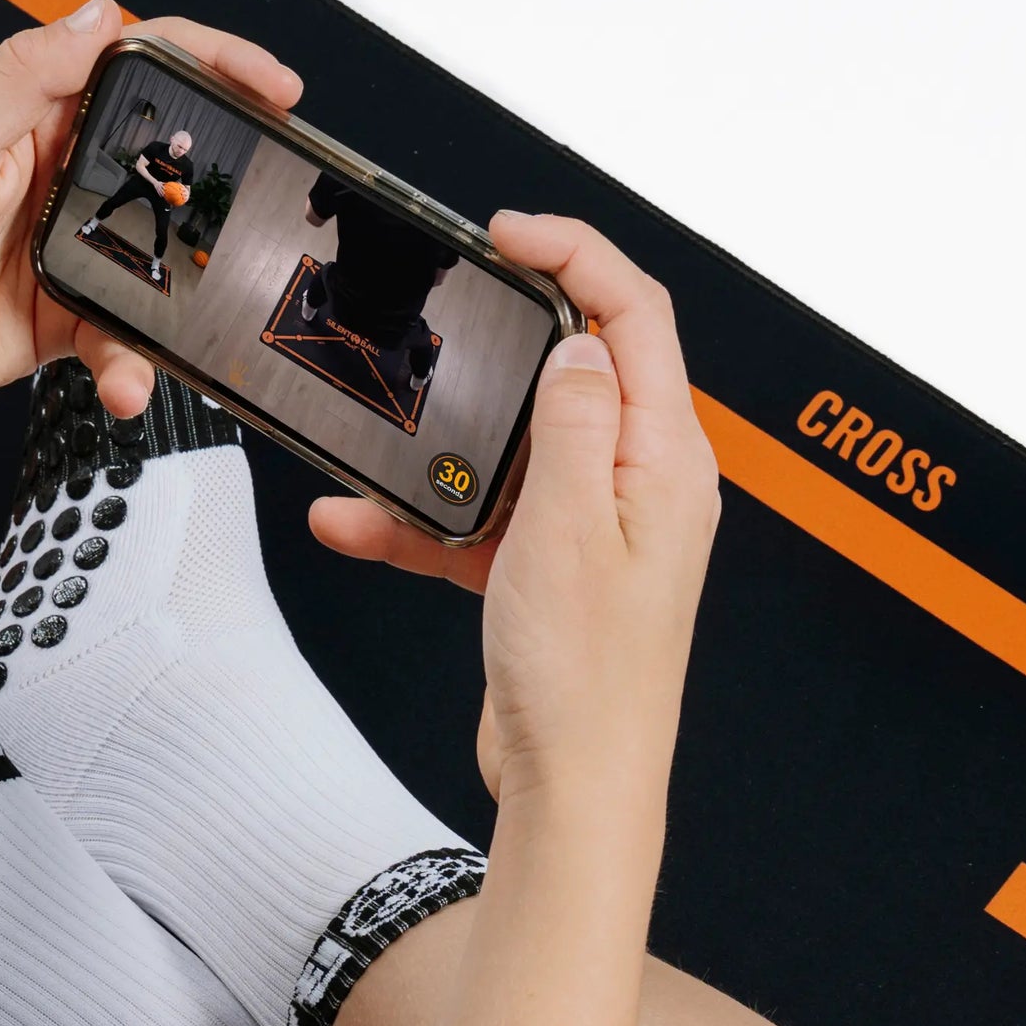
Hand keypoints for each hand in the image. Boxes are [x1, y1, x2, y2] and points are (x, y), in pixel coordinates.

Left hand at [0, 1, 299, 419]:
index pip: (147, 71)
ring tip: (189, 324)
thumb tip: (101, 15)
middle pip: (173, 169)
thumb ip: (30, 72)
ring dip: (181, 302)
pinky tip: (123, 380)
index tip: (275, 84)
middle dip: (224, 193)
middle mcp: (67, 178)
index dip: (217, 68)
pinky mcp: (64, 319)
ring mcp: (71, 251)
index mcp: (44, 113)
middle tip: (267, 211)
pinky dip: (132, 366)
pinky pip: (125, 340)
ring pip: (161, 266)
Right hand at [310, 216, 717, 802]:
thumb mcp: (570, 526)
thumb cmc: (587, 681)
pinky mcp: (552, 573)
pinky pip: (482, 520)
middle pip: (576, 371)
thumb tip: (579, 344)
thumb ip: (576, 421)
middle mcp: (643, 486)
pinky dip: (423, 521)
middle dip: (500, 344)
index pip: (635, 317)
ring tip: (378, 447)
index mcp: (667, 462)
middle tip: (442, 315)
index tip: (509, 234)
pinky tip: (357, 525)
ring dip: (442, 449)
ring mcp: (597, 529)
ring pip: (514, 450)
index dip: (576, 256)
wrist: (574, 790)